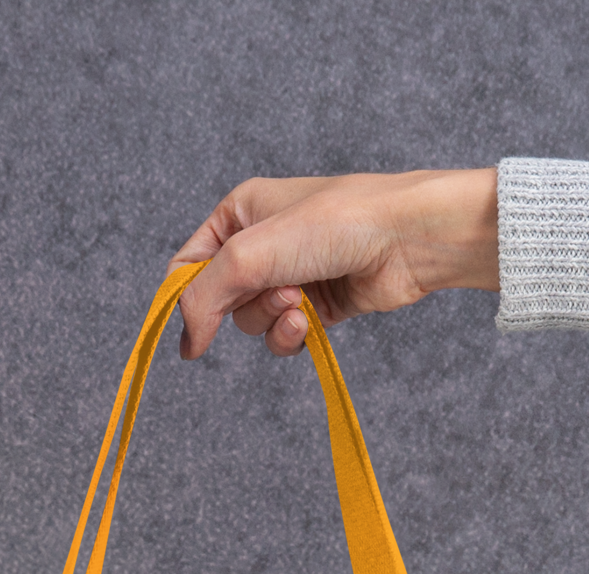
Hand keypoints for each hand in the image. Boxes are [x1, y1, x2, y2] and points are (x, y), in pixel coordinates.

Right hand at [171, 169, 499, 359]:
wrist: (405, 238)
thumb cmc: (332, 224)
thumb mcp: (250, 255)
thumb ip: (205, 296)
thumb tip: (186, 343)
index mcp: (238, 214)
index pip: (188, 266)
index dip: (184, 302)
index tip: (192, 334)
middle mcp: (262, 243)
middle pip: (222, 300)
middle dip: (246, 306)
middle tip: (279, 289)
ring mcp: (291, 275)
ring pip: (254, 322)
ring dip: (272, 322)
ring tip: (301, 301)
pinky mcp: (317, 305)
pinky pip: (284, 336)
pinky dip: (292, 336)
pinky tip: (310, 321)